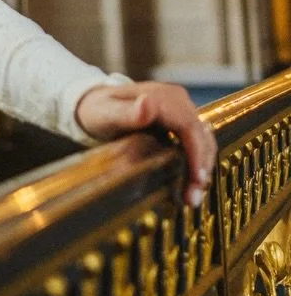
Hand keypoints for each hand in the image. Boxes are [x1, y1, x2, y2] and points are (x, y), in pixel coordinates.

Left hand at [74, 81, 216, 207]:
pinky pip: (195, 142)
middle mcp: (177, 100)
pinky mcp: (179, 120)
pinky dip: (196, 161)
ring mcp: (180, 110)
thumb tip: (147, 103)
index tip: (197, 180)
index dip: (197, 155)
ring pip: (202, 140)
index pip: (190, 128)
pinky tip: (189, 182)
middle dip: (201, 168)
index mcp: (163, 97)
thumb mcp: (105, 113)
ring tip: (192, 195)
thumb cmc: (97, 110)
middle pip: (200, 136)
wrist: (94, 104)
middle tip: (193, 198)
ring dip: (202, 168)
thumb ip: (126, 112)